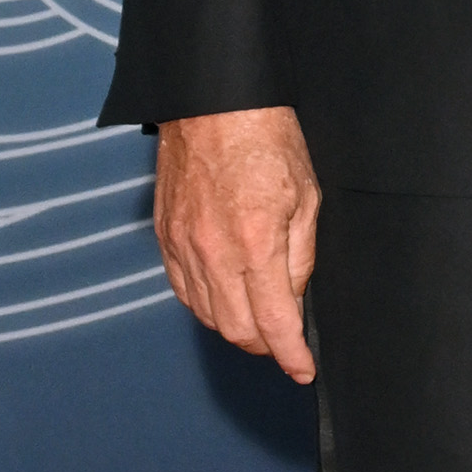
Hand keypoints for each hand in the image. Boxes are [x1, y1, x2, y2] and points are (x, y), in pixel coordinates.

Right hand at [154, 105, 319, 381]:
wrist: (212, 102)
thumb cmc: (267, 140)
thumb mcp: (306, 197)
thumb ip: (300, 257)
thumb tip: (294, 299)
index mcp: (256, 243)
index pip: (275, 323)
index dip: (291, 356)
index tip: (302, 369)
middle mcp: (214, 252)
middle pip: (237, 331)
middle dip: (265, 347)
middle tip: (284, 343)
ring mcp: (183, 246)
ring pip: (207, 316)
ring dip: (235, 329)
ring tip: (257, 321)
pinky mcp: (164, 236)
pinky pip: (182, 291)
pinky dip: (205, 306)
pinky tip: (224, 299)